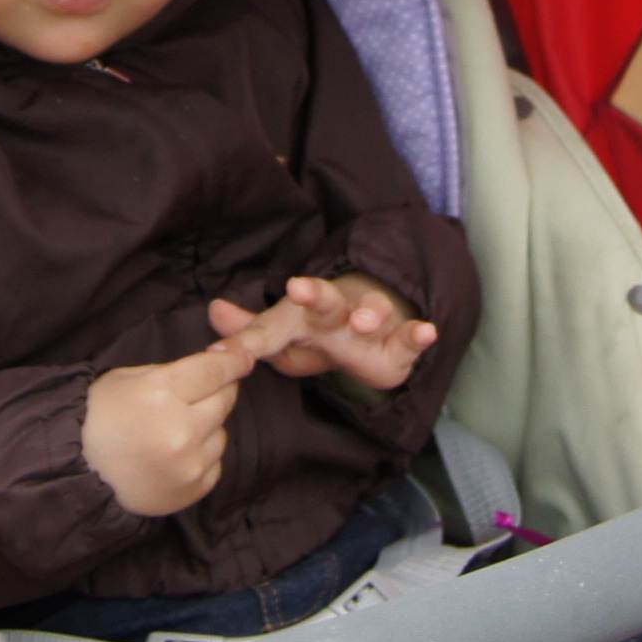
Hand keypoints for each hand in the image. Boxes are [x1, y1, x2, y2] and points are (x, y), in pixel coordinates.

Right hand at [82, 327, 283, 515]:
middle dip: (218, 390)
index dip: (234, 359)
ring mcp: (190, 463)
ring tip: (177, 429)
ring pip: (222, 432)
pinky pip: (215, 462)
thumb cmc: (98, 418)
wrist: (78, 474)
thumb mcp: (126, 379)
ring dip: (207, 426)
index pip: (214, 370)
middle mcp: (181, 428)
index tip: (245, 356)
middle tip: (199, 392)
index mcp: (161, 393)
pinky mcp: (194, 488)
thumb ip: (170, 373)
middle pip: (225, 398)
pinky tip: (176, 454)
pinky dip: (201, 455)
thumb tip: (212, 365)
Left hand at [210, 273, 437, 394]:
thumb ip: (250, 332)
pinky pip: (410, 337)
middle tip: (297, 288)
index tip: (225, 353)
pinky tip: (427, 332)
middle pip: (324, 300)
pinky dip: (418, 334)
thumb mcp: (283, 337)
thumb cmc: (317, 333)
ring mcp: (371, 324)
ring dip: (369, 312)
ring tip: (365, 320)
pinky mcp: (399, 344)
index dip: (248, 338)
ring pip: (372, 311)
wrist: (370, 326)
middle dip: (313, 294)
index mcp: (301, 315)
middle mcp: (336, 312)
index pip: (271, 326)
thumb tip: (214, 312)